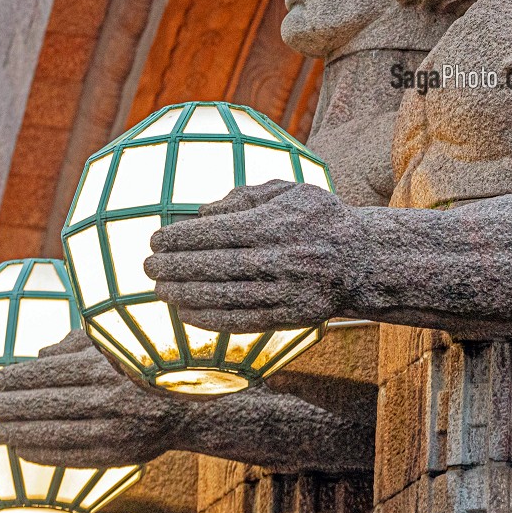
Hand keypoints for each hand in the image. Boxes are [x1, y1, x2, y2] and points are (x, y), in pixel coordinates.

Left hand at [0, 330, 187, 466]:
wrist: (188, 407)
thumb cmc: (144, 368)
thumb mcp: (116, 344)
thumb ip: (78, 344)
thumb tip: (38, 354)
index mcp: (107, 365)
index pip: (50, 372)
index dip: (18, 377)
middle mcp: (110, 396)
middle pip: (47, 402)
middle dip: (11, 404)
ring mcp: (114, 427)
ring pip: (54, 431)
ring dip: (20, 431)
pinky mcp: (117, 453)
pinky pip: (70, 455)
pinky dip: (42, 453)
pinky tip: (22, 449)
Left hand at [145, 180, 362, 333]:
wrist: (364, 259)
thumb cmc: (319, 218)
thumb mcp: (290, 191)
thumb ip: (246, 197)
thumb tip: (203, 212)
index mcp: (276, 224)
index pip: (217, 232)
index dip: (181, 238)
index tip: (155, 239)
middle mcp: (278, 259)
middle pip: (214, 266)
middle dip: (175, 267)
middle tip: (147, 266)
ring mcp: (284, 291)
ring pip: (224, 297)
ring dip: (185, 295)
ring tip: (159, 290)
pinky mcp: (288, 317)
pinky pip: (241, 321)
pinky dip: (209, 320)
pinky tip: (186, 314)